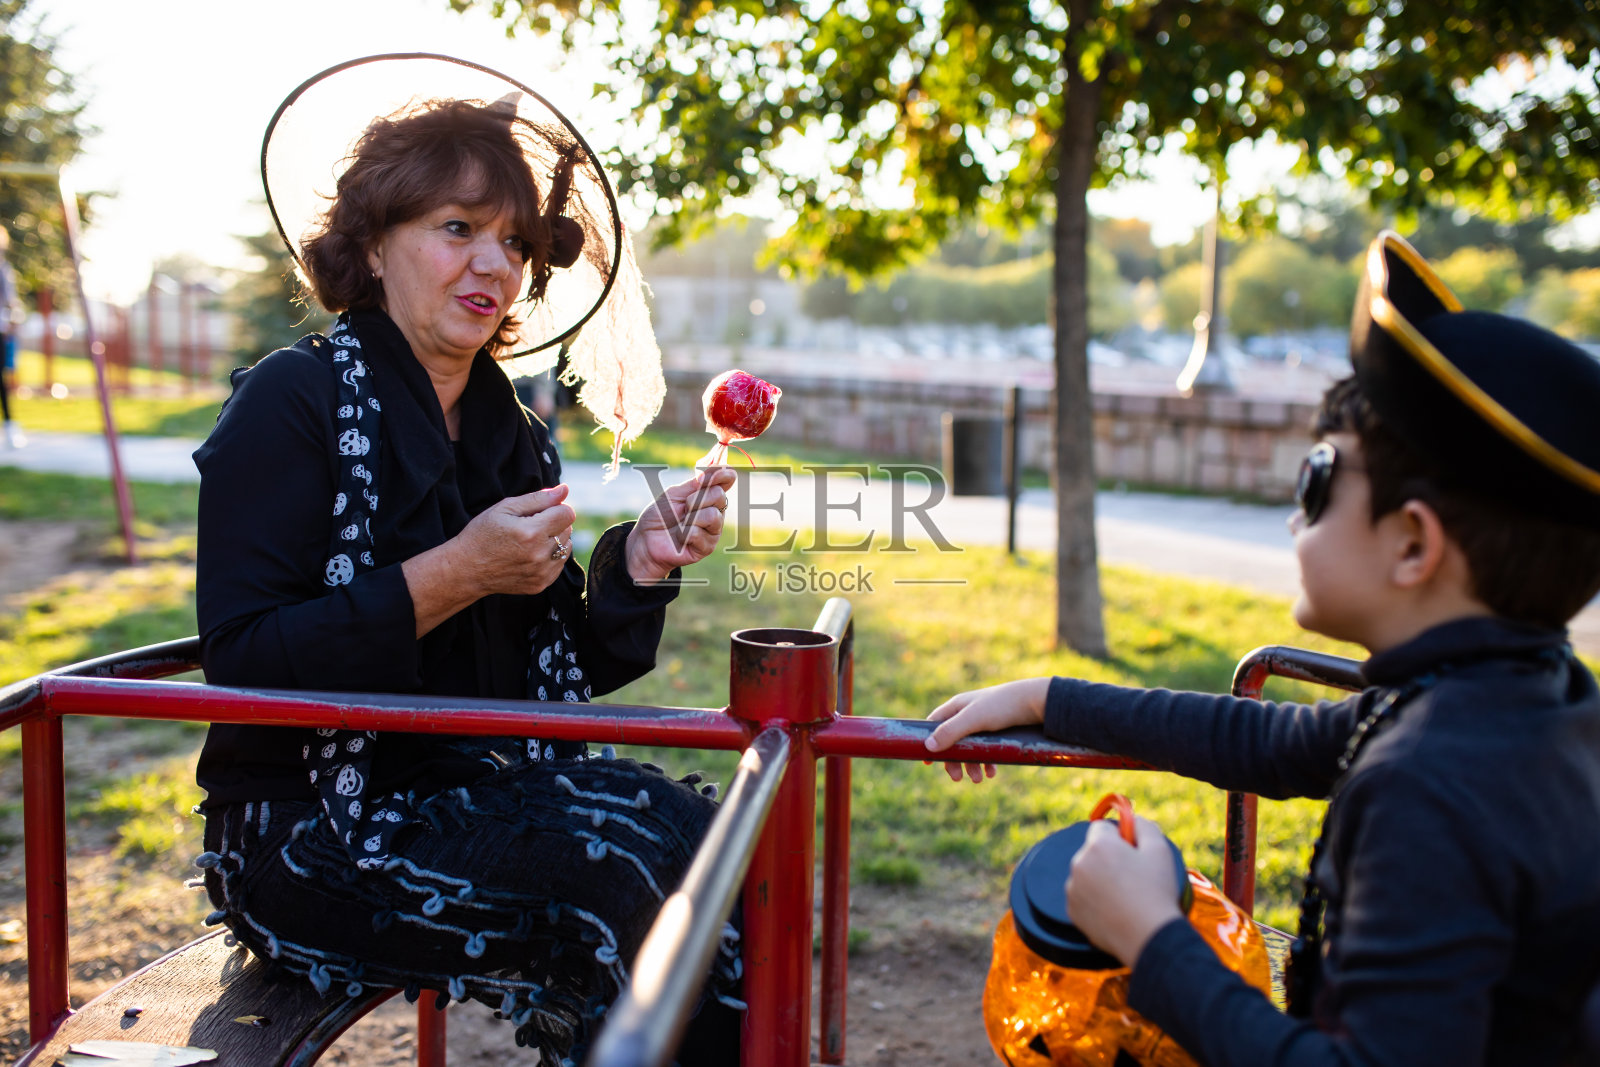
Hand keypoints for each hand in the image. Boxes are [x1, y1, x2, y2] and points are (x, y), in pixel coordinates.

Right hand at [454, 485, 576, 598]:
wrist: (466, 569)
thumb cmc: (482, 534)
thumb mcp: (505, 508)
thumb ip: (538, 498)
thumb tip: (564, 490)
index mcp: (532, 532)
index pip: (567, 513)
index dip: (556, 507)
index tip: (541, 510)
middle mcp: (540, 554)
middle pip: (568, 529)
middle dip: (553, 523)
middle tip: (530, 525)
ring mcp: (541, 572)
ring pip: (567, 547)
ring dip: (554, 540)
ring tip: (530, 540)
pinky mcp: (541, 584)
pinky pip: (559, 565)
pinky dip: (550, 557)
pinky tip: (529, 554)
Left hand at [625, 466, 736, 583]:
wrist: (646, 539)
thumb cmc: (660, 516)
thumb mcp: (674, 494)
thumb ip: (695, 482)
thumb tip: (715, 463)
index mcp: (709, 496)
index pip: (727, 480)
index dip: (724, 474)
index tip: (713, 473)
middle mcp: (716, 511)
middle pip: (719, 495)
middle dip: (697, 498)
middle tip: (684, 506)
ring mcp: (713, 530)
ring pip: (713, 515)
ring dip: (691, 517)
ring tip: (680, 523)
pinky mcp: (707, 547)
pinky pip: (698, 533)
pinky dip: (683, 533)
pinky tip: (679, 537)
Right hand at [923, 677, 1049, 783]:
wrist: (1037, 701)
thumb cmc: (1002, 705)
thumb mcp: (973, 719)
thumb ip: (951, 731)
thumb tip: (929, 747)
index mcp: (957, 706)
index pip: (935, 724)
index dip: (929, 741)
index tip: (928, 761)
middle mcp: (968, 713)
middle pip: (952, 741)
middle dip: (954, 761)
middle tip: (956, 778)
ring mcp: (984, 722)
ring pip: (970, 748)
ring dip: (972, 765)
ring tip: (979, 780)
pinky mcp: (999, 731)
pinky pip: (987, 750)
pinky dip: (987, 762)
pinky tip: (992, 773)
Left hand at [1066, 815, 1186, 966]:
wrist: (1149, 937)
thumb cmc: (1156, 891)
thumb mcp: (1160, 849)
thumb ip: (1144, 826)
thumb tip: (1132, 819)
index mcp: (1098, 846)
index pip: (1101, 828)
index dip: (1118, 837)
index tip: (1131, 850)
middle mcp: (1079, 864)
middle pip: (1092, 851)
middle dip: (1108, 858)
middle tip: (1133, 876)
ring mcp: (1073, 889)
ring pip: (1086, 875)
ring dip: (1100, 879)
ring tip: (1125, 896)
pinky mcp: (1072, 911)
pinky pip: (1082, 897)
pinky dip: (1094, 900)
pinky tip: (1115, 909)